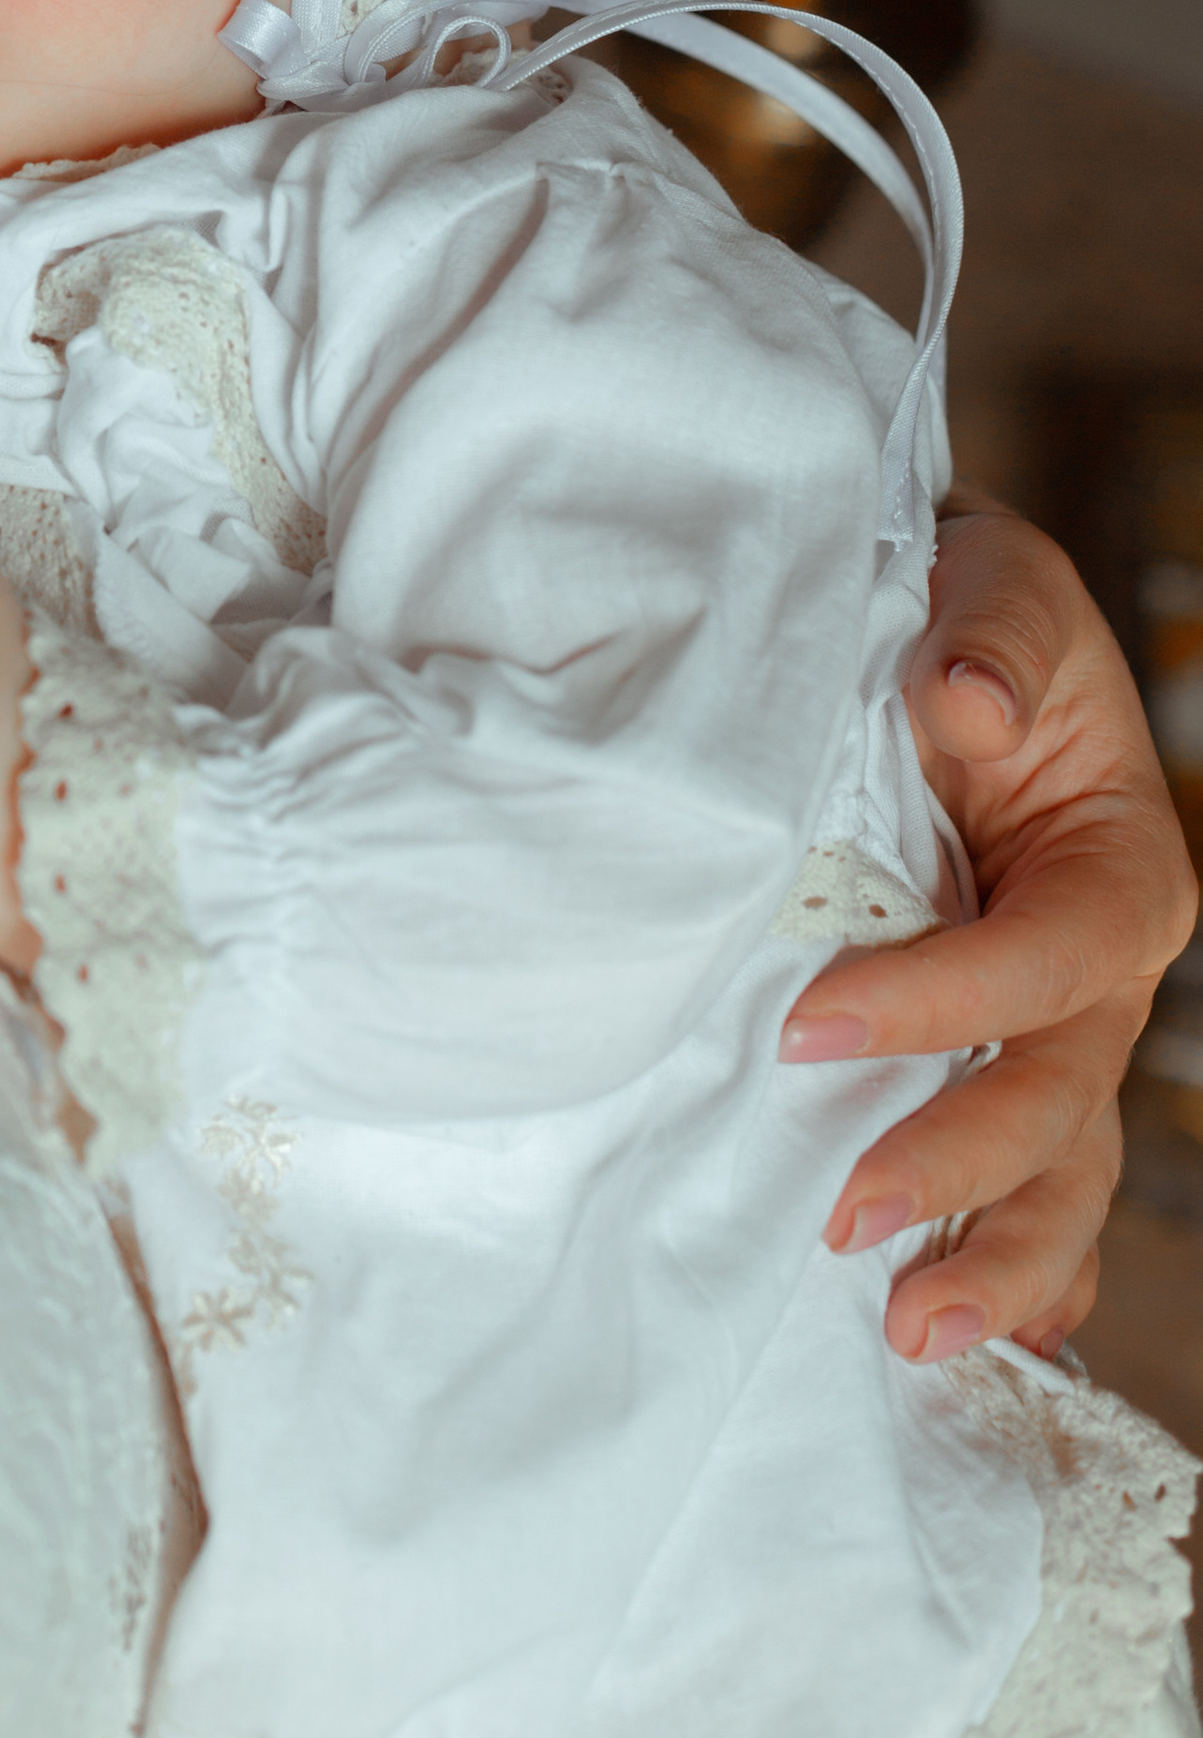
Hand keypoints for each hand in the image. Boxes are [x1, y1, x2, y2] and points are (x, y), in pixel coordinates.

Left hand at [788, 506, 1196, 1361]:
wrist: (941, 634)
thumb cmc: (971, 615)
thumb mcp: (995, 587)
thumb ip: (989, 637)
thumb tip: (965, 702)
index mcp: (1118, 874)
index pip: (1042, 965)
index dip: (940, 1004)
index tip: (811, 1027)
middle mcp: (1102, 976)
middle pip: (1056, 1101)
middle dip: (960, 1174)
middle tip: (847, 1225)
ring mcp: (1054, 1033)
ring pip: (1054, 1171)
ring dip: (994, 1260)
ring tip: (909, 1333)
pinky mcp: (999, 1059)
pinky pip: (1031, 1182)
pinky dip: (1017, 1269)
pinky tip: (969, 1342)